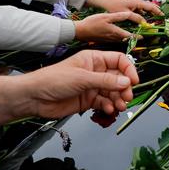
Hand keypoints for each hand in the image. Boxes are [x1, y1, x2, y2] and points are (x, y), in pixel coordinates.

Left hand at [0, 50, 140, 124]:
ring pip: (113, 92)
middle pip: (118, 78)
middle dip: (124, 88)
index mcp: (94, 59)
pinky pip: (104, 102)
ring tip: (119, 107)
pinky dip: (108, 106)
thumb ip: (106, 81)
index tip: (134, 81)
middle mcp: (95, 72)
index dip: (128, 70)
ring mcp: (92, 86)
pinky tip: (108, 110)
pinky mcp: (88, 100)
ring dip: (118, 99)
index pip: (118, 60)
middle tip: (127, 98)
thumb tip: (127, 82)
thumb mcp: (82, 78)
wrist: (34, 98)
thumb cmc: (55, 80)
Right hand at [73, 11, 146, 42]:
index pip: (130, 36)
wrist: (80, 31)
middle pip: (128, 39)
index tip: (145, 36)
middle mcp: (114, 38)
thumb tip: (129, 14)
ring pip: (122, 39)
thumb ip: (119, 16)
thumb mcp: (106, 17)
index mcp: (115, 32)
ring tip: (135, 34)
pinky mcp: (105, 39)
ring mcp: (109, 40)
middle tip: (142, 35)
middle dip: (135, 37)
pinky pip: (116, 39)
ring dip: (129, 37)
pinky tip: (121, 33)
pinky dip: (122, 37)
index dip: (138, 36)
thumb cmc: (91, 24)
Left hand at [85, 0, 161, 15]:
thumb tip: (144, 23)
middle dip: (155, 13)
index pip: (151, 7)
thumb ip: (136, 18)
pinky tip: (140, 20)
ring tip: (151, 21)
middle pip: (149, 7)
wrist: (103, 0)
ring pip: (143, 9)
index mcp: (138, 2)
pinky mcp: (129, 4)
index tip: (163, 17)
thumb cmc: (113, 6)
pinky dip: (141, 14)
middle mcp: (137, 1)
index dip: (158, 12)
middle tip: (159, 19)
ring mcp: (133, 2)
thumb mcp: (125, 13)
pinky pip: (138, 9)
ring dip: (147, 14)